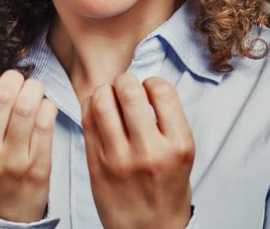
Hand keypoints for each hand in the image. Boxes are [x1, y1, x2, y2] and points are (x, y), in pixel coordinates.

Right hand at [0, 70, 57, 221]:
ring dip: (36, 90)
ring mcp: (11, 160)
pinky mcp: (37, 167)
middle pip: (2, 93)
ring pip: (27, 106)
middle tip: (22, 83)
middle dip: (17, 79)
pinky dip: (49, 107)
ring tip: (36, 92)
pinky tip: (45, 109)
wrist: (0, 217)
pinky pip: (46, 123)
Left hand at [81, 72, 194, 228]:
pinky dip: (89, 106)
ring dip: (103, 91)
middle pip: (129, 91)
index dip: (151, 81)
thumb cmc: (167, 188)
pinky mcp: (96, 166)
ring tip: (108, 96)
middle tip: (124, 86)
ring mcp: (120, 159)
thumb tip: (144, 85)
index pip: (162, 90)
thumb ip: (168, 121)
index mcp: (178, 145)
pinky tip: (96, 109)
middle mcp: (150, 151)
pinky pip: (86, 122)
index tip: (148, 88)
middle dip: (124, 80)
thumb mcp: (182, 154)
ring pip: (101, 102)